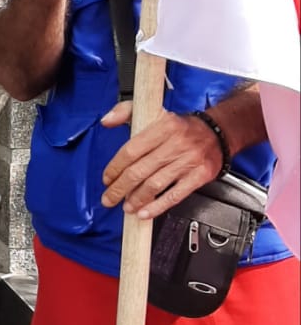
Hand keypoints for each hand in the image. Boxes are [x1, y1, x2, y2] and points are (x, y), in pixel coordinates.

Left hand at [100, 102, 222, 218]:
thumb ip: (125, 112)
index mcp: (163, 126)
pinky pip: (175, 195)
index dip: (115, 168)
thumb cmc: (181, 126)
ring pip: (155, 185)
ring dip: (136, 199)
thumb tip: (106, 120)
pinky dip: (158, 206)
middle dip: (119, 188)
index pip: (131, 151)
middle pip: (139, 171)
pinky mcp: (200, 175)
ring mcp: (189, 161)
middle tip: (109, 198)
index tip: (107, 179)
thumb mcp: (153, 112)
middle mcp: (176, 144)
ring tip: (125, 206)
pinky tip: (145, 212)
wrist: (219, 132)